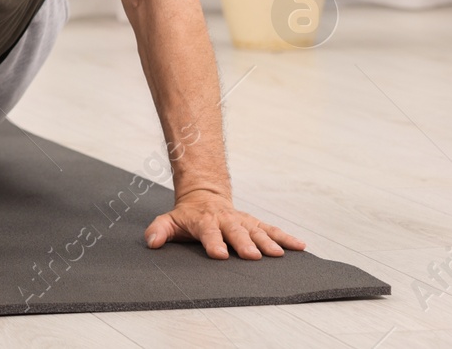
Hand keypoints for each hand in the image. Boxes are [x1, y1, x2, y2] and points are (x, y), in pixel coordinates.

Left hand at [145, 188, 306, 259]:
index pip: (208, 232)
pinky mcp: (254, 223)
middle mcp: (225, 220)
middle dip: (244, 244)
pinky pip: (271, 229)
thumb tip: (151, 242)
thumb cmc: (187, 215)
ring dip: (268, 242)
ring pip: (256, 231)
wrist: (204, 196)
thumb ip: (159, 230)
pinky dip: (285, 237)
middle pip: (236, 232)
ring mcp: (242, 221)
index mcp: (204, 221)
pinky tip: (299, 246)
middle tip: (252, 256)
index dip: (213, 243)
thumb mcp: (169, 220)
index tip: (219, 254)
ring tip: (278, 253)